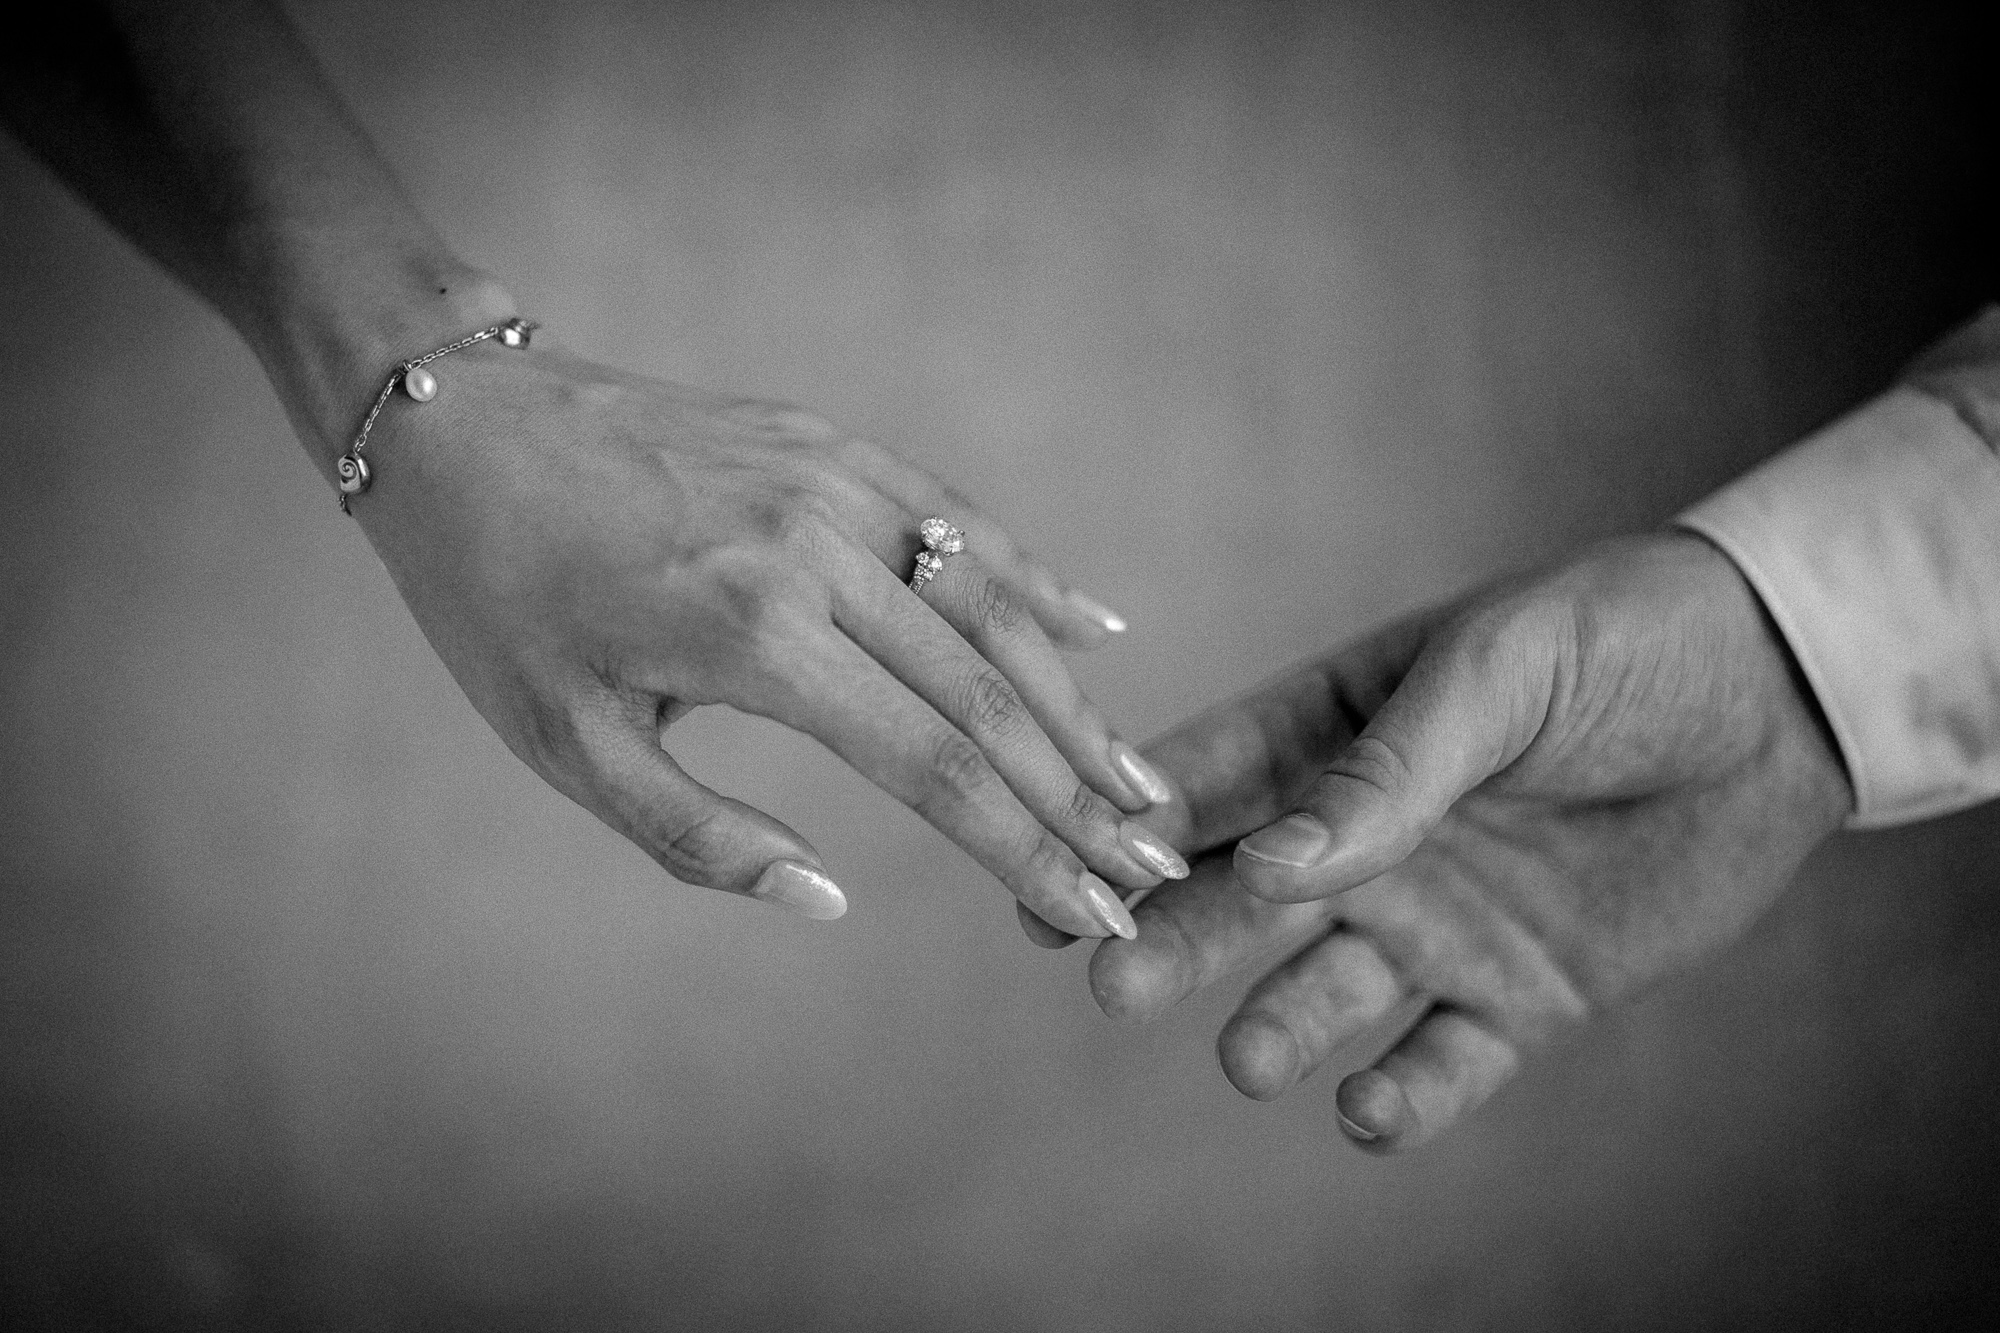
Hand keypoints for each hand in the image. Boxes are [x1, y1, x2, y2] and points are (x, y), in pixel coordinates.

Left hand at [346, 336, 1186, 934]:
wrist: (461, 420)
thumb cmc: (500, 602)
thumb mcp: (567, 743)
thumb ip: (700, 835)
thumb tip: (828, 899)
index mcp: (751, 637)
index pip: (932, 767)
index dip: (1025, 847)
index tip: (1097, 906)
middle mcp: (815, 550)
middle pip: (987, 692)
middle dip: (1077, 791)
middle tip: (1151, 861)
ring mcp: (834, 483)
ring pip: (992, 606)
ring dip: (1075, 701)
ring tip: (1138, 780)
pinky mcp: (832, 445)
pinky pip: (959, 520)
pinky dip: (1033, 581)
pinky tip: (1096, 631)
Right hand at [1083, 534, 1851, 1147]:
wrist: (1783, 694)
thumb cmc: (1624, 640)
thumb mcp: (1500, 670)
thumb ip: (1390, 771)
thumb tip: (1275, 864)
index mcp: (1333, 731)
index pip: (1206, 779)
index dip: (1129, 825)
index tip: (1058, 870)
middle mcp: (1362, 838)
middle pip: (1239, 899)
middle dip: (1173, 938)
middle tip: (1110, 980)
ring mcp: (1434, 921)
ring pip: (1323, 992)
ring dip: (1277, 1029)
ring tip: (1248, 1059)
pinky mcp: (1517, 995)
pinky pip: (1443, 1063)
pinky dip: (1402, 1099)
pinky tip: (1369, 1113)